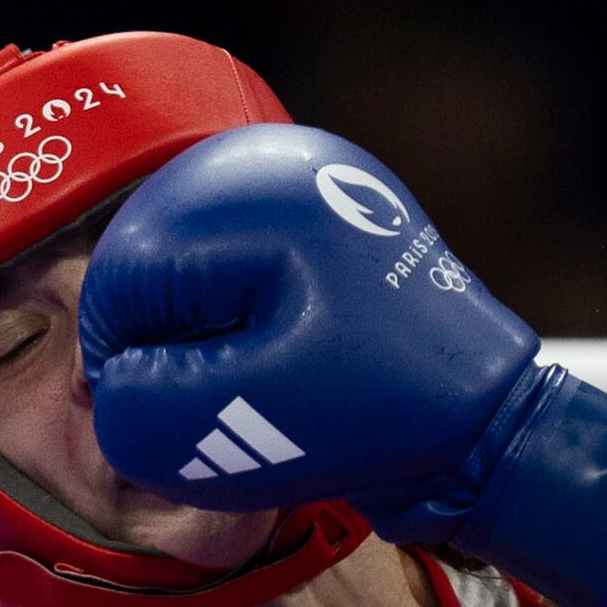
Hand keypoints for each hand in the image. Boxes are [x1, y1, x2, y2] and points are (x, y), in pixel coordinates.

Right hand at [80, 124, 606, 606]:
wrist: (499, 430)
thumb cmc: (386, 416)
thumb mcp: (245, 422)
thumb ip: (147, 409)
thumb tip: (106, 395)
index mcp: (253, 194)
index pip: (126, 273)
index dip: (124, 361)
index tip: (161, 420)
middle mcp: (277, 176)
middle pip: (160, 270)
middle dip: (170, 355)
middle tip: (216, 421)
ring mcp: (304, 209)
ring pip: (200, 287)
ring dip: (207, 358)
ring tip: (259, 411)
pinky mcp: (324, 251)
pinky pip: (246, 296)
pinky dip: (244, 348)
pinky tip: (280, 393)